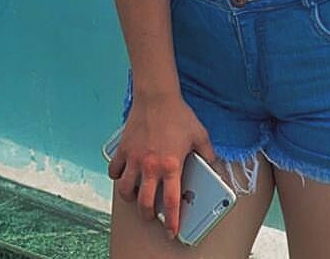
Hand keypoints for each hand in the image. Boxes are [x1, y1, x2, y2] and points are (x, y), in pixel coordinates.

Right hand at [107, 92, 217, 240]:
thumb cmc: (179, 115)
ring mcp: (134, 160)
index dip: (172, 220)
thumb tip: (215, 165)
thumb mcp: (200, 134)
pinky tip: (123, 175)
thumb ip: (208, 153)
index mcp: (171, 166)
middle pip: (144, 203)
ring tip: (137, 196)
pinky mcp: (123, 151)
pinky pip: (114, 171)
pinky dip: (117, 176)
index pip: (172, 201)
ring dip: (130, 198)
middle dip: (148, 215)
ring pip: (125, 191)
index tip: (172, 231)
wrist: (157, 97)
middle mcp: (151, 167)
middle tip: (151, 216)